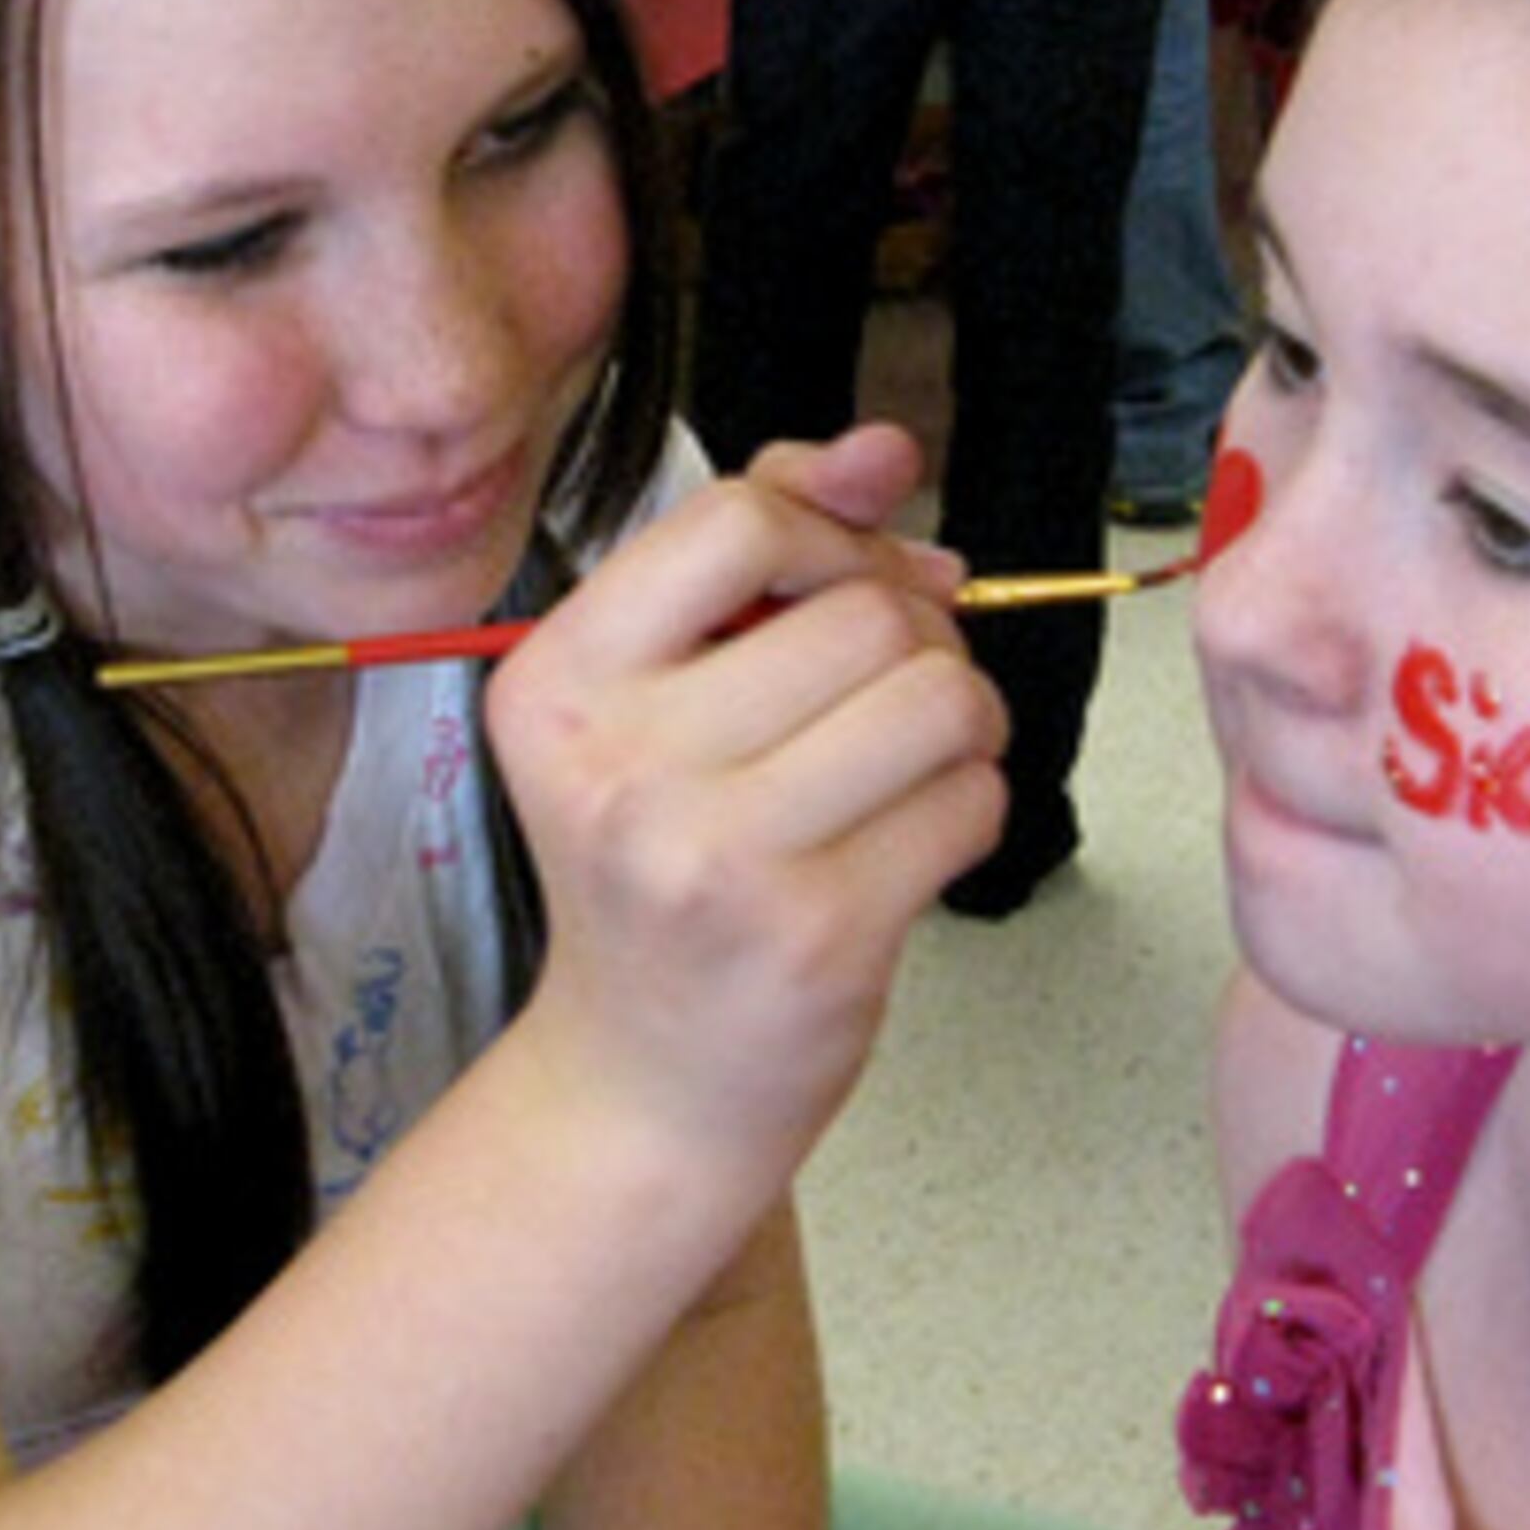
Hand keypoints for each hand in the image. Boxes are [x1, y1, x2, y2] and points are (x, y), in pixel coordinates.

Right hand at [486, 424, 1006, 1170]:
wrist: (643, 1080)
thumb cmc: (664, 867)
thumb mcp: (660, 697)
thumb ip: (763, 551)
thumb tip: (882, 449)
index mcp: (558, 682)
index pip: (739, 522)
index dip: (834, 535)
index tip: (852, 584)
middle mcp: (619, 767)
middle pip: (860, 613)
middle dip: (915, 637)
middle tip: (891, 693)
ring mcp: (717, 860)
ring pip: (936, 697)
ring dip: (961, 715)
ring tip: (917, 758)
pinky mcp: (818, 937)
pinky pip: (968, 800)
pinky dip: (972, 801)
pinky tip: (916, 835)